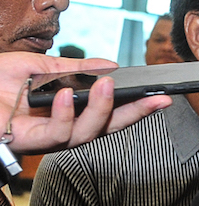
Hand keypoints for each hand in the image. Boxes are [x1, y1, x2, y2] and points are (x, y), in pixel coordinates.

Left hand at [0, 53, 170, 153]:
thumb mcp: (37, 66)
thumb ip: (73, 67)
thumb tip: (108, 65)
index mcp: (68, 112)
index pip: (110, 113)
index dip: (137, 107)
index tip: (161, 97)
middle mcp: (63, 129)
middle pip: (108, 128)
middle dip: (136, 115)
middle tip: (157, 99)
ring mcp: (48, 139)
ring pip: (87, 133)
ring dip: (101, 110)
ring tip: (108, 86)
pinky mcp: (30, 141)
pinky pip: (57, 133)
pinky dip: (65, 113)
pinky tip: (66, 96)